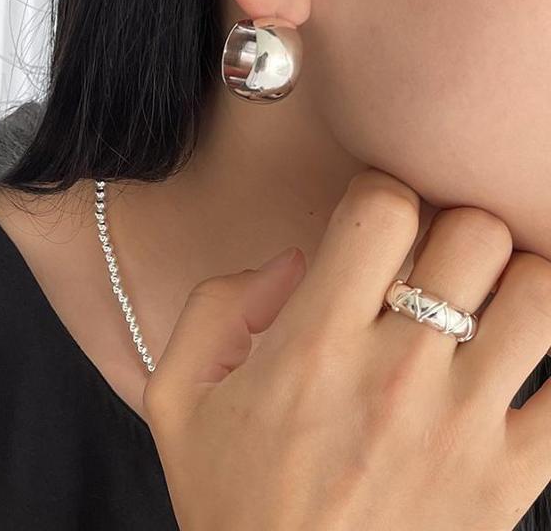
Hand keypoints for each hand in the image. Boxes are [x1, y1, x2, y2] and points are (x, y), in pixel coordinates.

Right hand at [143, 169, 550, 529]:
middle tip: (431, 255)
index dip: (381, 190)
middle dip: (453, 226)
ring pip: (541, 293)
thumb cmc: (230, 501)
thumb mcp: (176, 398)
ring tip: (485, 300)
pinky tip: (521, 360)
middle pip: (474, 233)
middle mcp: (395, 372)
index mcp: (312, 344)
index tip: (375, 214)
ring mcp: (462, 426)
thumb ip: (216, 304)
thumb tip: (291, 262)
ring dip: (516, 281)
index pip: (381, 210)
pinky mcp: (509, 480)